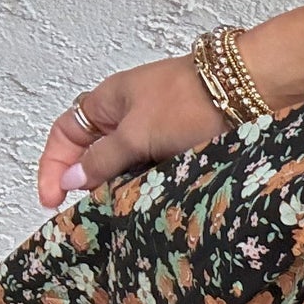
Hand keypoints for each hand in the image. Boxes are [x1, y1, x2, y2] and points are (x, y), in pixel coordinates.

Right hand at [38, 55, 227, 210]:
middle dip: (86, 182)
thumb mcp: (137, 133)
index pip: (64, 134)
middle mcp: (128, 113)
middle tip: (88, 212)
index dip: (53, 167)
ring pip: (125, 165)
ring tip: (117, 213)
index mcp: (107, 101)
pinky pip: (153, 169)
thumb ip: (103, 158)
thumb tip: (72, 178)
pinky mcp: (182, 144)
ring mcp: (156, 129)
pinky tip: (148, 204)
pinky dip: (147, 186)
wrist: (251, 90)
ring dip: (119, 187)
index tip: (51, 202)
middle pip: (94, 152)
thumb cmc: (190, 102)